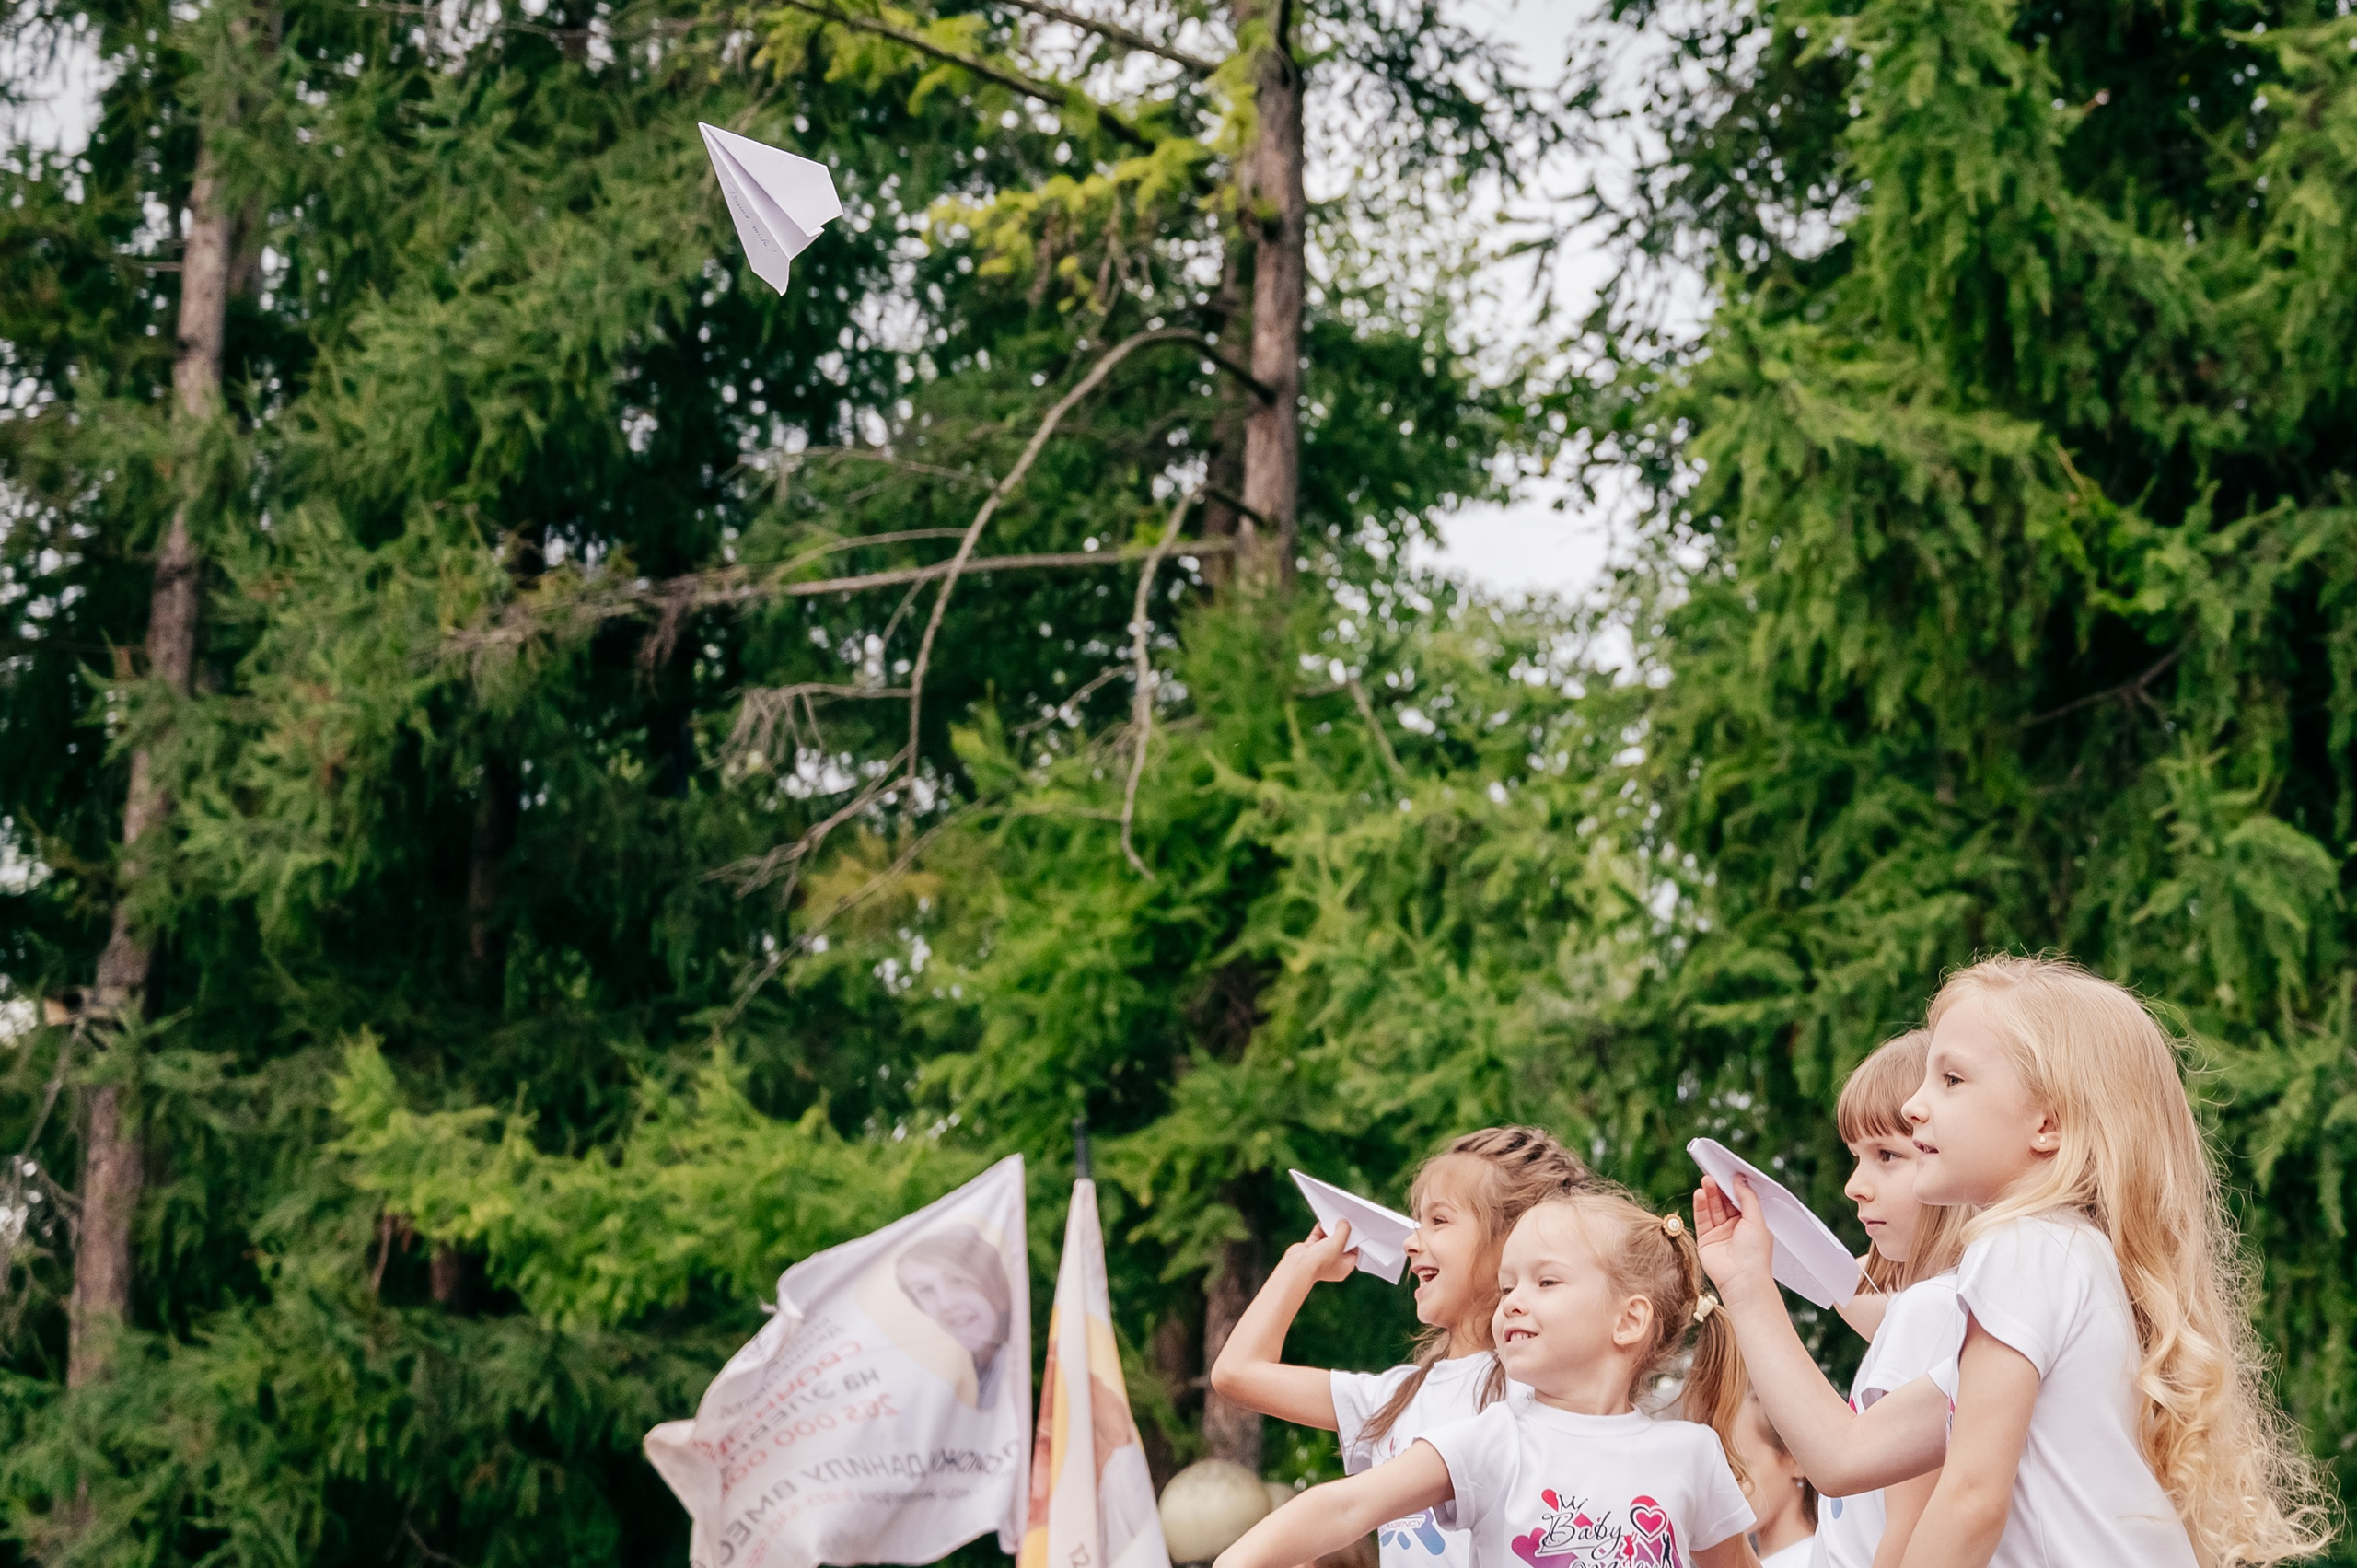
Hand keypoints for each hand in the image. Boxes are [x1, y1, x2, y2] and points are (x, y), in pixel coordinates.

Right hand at [1286, 1220, 1358, 1283]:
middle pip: (1340, 1244)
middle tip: (1343, 1222)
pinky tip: (1322, 1221)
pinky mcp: (1311, 1250)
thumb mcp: (1338, 1243)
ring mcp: (1321, 1257)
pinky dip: (1320, 1229)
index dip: (1355, 1240)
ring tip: (1333, 1219)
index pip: (1353, 1252)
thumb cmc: (1320, 1261)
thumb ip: (1344, 1231)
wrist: (1299, 1265)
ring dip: (1330, 1230)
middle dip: (1341, 1233)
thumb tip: (1344, 1222)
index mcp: (1344, 1267)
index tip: (1354, 1229)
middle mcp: (1333, 1263)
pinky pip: (1317, 1237)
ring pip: (1328, 1240)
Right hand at [1693, 1177, 1775, 1301]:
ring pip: (1712, 1209)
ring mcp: (1720, 1234)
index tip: (1728, 1171)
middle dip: (1719, 1188)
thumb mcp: (1756, 1219)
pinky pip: (1702, 1219)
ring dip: (1709, 1194)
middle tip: (1713, 1172)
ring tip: (1706, 1180)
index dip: (1734, 1186)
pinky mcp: (1706, 1240)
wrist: (1742, 1280)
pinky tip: (1700, 1194)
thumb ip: (1747, 1197)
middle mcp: (1735, 1228)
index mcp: (1751, 1223)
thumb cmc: (1755, 1253)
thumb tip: (1740, 1179)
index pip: (1740, 1200)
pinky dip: (1700, 1206)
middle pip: (1724, 1202)